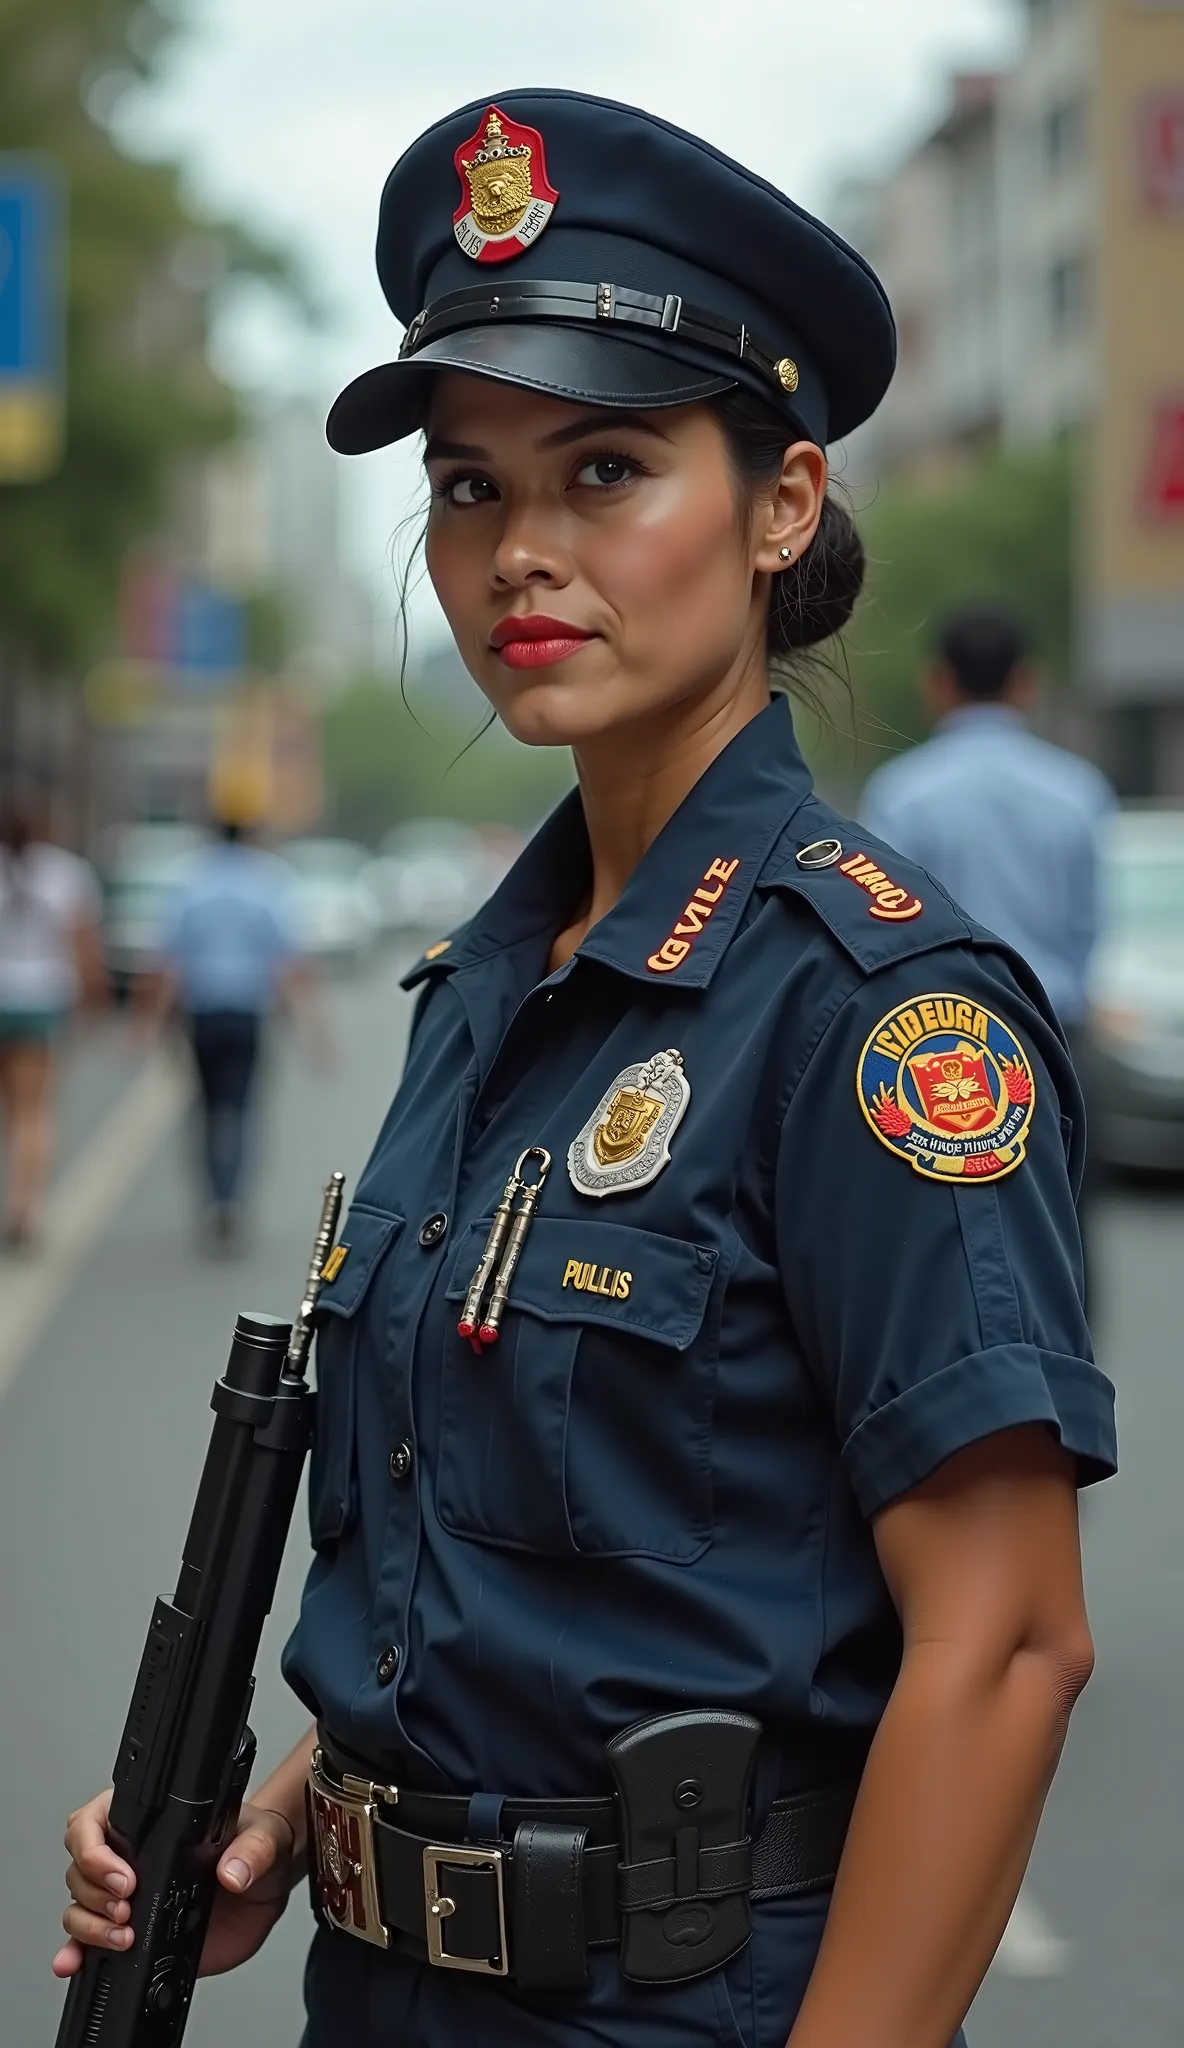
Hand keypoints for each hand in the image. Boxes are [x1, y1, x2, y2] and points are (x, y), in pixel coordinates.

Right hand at [52, 1790, 296, 1981]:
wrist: (265, 1887)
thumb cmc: (257, 1846)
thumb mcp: (263, 1839)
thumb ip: (252, 1850)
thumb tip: (232, 1872)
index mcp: (151, 1822)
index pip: (94, 1821)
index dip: (96, 1849)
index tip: (125, 1875)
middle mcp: (130, 1857)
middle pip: (80, 1868)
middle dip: (96, 1891)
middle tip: (128, 1906)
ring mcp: (128, 1897)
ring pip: (79, 1906)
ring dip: (90, 1925)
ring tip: (125, 1935)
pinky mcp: (131, 1932)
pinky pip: (88, 1942)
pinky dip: (75, 1952)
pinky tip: (75, 1961)